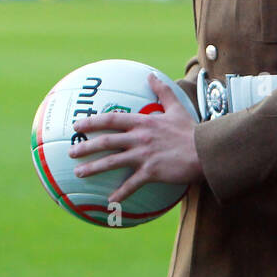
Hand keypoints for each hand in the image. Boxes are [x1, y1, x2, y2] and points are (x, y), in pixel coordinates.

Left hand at [68, 74, 202, 204]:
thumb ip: (162, 91)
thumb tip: (151, 76)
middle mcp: (140, 138)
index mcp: (144, 122)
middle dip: (86, 147)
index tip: (77, 125)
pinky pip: (132, 184)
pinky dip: (120, 193)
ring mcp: (144, 155)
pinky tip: (110, 200)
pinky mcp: (151, 171)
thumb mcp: (176, 108)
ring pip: (112, 162)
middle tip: (71, 152)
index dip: (92, 122)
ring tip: (78, 173)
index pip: (112, 119)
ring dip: (93, 168)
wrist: (205, 150)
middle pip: (106, 141)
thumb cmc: (191, 130)